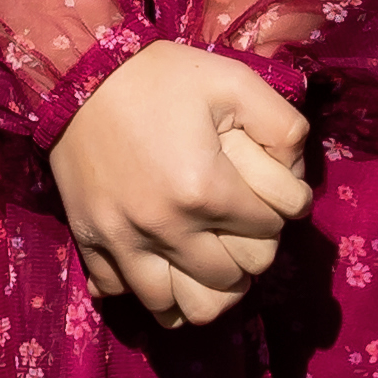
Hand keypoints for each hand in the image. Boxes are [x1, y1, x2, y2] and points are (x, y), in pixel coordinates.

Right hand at [46, 42, 312, 330]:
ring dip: (199, 290)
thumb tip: (300, 174)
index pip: (269, 232)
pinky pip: (122, 295)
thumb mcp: (232, 81)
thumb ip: (282, 124)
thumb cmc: (158, 75)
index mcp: (206, 190)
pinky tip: (158, 269)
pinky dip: (145, 290)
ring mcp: (124, 241)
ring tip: (204, 263)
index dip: (275, 212)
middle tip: (237, 229)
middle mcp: (167, 227)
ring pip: (177, 306)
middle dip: (244, 256)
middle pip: (232, 278)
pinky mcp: (91, 241)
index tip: (262, 195)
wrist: (76, 71)